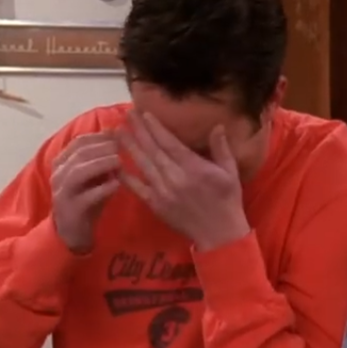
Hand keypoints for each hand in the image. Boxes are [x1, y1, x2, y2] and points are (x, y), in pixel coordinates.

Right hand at [50, 132, 121, 253]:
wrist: (71, 232)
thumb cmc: (85, 200)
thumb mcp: (93, 177)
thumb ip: (101, 160)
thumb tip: (115, 136)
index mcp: (62, 163)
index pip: (78, 142)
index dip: (98, 136)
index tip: (116, 135)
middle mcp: (58, 175)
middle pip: (79, 154)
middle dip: (101, 148)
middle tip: (120, 147)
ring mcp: (63, 193)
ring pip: (78, 172)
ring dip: (100, 164)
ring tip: (118, 161)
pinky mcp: (71, 210)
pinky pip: (86, 197)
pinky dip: (103, 189)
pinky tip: (117, 184)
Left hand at [116, 111, 250, 251]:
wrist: (219, 234)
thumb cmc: (227, 200)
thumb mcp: (230, 172)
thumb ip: (222, 148)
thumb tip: (217, 126)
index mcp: (193, 167)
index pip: (170, 143)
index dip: (155, 127)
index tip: (144, 113)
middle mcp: (175, 177)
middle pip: (153, 150)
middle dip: (139, 131)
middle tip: (127, 114)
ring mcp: (163, 192)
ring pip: (143, 165)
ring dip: (130, 147)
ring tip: (118, 132)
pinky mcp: (156, 205)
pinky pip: (138, 188)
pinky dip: (126, 177)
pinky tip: (116, 165)